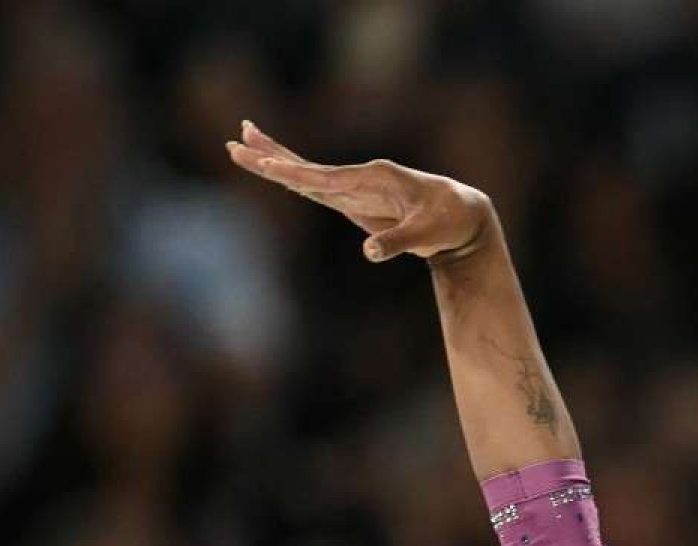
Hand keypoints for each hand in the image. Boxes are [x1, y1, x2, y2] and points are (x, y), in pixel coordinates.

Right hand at [225, 119, 495, 262]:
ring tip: (241, 141)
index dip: (296, 173)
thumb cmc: (448, 221)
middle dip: (272, 156)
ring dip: (275, 159)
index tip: (268, 165)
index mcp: (375, 177)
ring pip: (307, 173)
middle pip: (307, 167)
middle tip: (235, 141)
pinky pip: (319, 187)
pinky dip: (295, 178)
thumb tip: (370, 251)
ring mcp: (355, 188)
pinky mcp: (354, 201)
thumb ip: (398, 241)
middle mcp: (360, 177)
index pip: (327, 177)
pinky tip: (276, 171)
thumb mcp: (427, 234)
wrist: (462, 215)